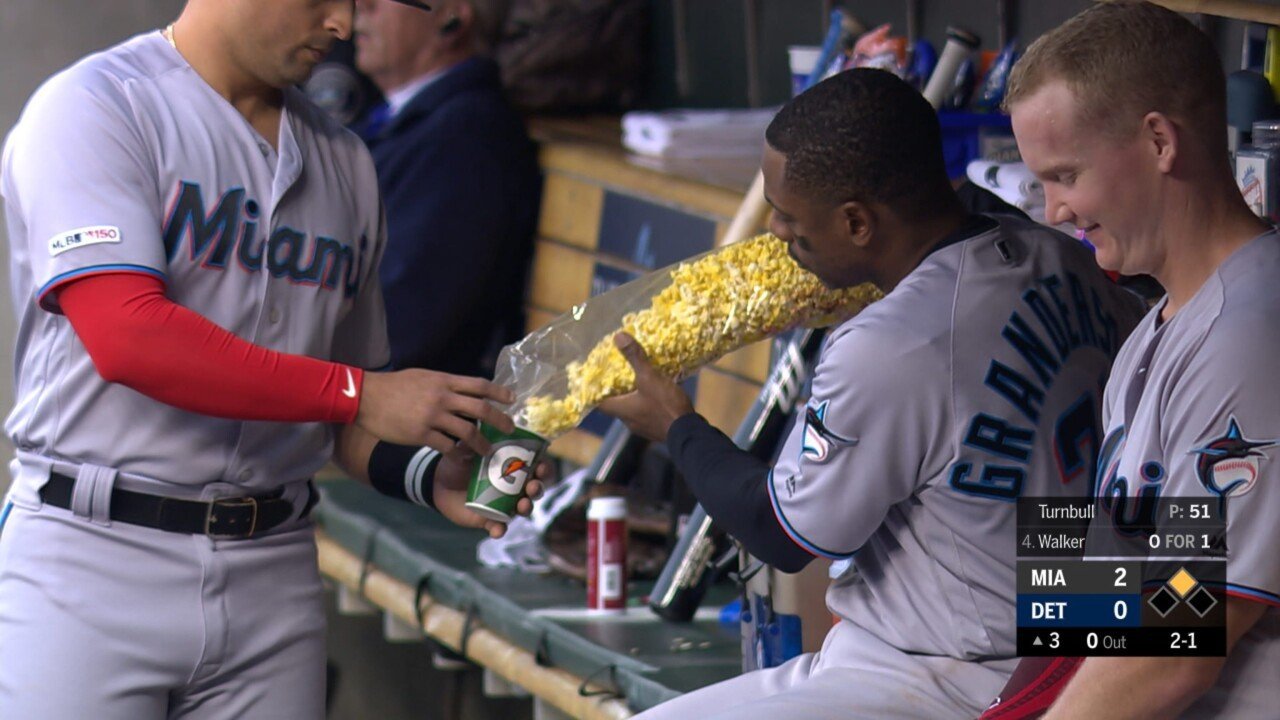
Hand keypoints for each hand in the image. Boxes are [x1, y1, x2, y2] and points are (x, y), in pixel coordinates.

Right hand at [356, 369, 515, 454]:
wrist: (366, 397)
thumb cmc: (394, 386)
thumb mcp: (423, 377)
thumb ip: (444, 384)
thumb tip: (463, 391)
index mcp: (444, 381)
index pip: (479, 385)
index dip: (499, 392)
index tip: (512, 399)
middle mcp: (442, 398)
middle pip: (480, 409)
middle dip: (499, 420)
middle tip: (509, 429)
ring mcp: (432, 417)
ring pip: (467, 432)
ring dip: (481, 443)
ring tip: (487, 452)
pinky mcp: (421, 434)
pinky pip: (446, 447)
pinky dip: (457, 453)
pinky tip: (461, 458)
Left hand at [432, 450, 549, 537]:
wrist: (440, 483)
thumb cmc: (459, 462)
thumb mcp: (464, 449)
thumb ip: (471, 442)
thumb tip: (475, 437)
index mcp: (512, 467)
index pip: (535, 467)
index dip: (543, 468)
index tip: (541, 467)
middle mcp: (513, 486)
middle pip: (533, 489)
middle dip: (537, 489)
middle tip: (532, 487)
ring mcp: (503, 504)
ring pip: (522, 508)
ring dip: (526, 507)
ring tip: (522, 505)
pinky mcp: (490, 519)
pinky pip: (499, 527)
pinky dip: (500, 530)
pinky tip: (497, 530)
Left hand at [597, 332, 694, 442]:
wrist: (688, 432)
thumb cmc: (664, 405)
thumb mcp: (649, 378)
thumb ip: (635, 358)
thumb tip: (618, 337)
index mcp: (621, 410)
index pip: (598, 402)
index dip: (595, 390)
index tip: (597, 378)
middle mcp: (628, 421)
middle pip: (616, 404)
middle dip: (618, 390)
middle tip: (620, 375)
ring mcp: (642, 427)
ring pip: (633, 408)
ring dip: (635, 396)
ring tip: (641, 380)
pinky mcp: (656, 428)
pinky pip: (648, 412)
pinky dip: (649, 402)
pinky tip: (659, 392)